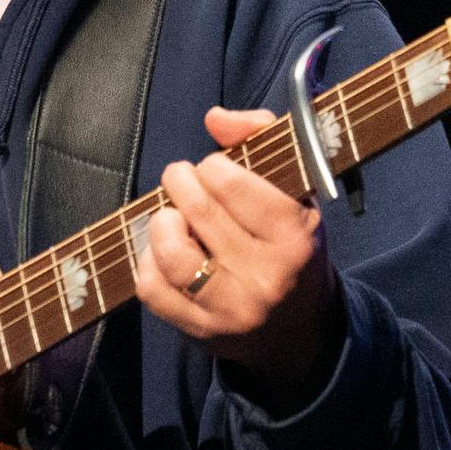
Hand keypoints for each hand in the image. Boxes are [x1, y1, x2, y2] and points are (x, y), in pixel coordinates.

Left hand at [140, 106, 338, 409]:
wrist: (302, 331)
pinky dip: (149, 262)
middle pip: (198, 211)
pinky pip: (152, 288)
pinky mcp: (200, 331)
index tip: (216, 170)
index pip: (231, 183)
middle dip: (181, 183)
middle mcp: (265, 277)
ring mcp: (231, 309)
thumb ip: (261, 139)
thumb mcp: (298, 192)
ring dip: (163, 222)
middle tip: (183, 180)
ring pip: (172, 253)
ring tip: (173, 216)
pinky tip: (165, 254)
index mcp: (295, 237)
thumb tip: (214, 118)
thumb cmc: (293, 247)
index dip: (212, 166)